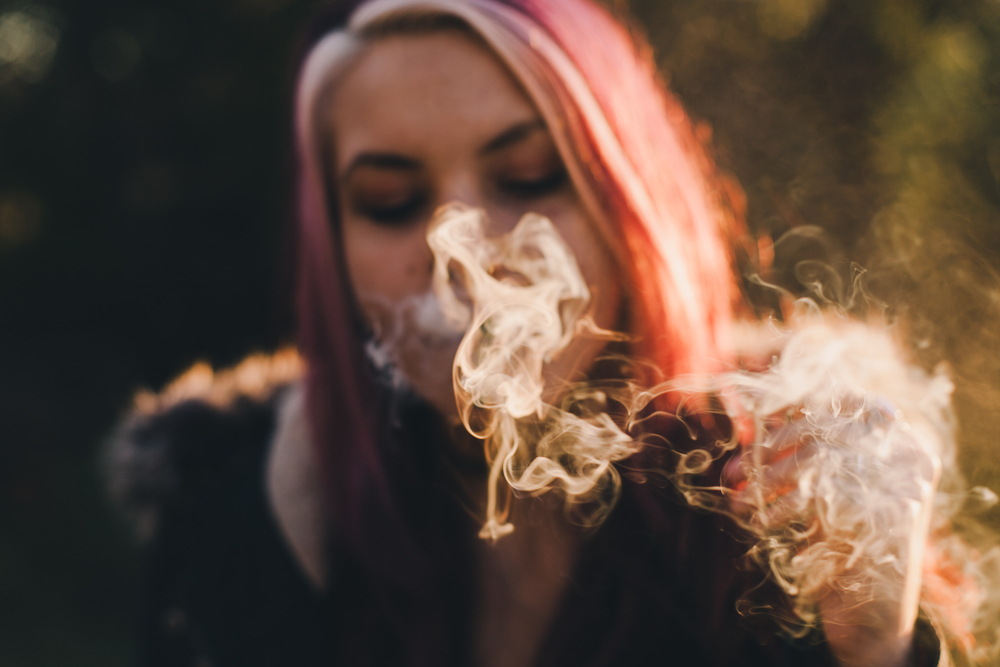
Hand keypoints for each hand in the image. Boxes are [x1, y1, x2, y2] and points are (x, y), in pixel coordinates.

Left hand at [722, 397, 940, 666]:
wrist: (872, 616)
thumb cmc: (842, 542)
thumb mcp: (828, 489)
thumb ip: (808, 449)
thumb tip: (755, 410)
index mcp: (902, 442)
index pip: (850, 399)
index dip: (801, 400)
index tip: (759, 411)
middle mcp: (909, 457)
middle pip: (822, 429)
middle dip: (769, 447)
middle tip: (732, 471)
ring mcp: (905, 484)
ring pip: (814, 459)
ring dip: (766, 480)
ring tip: (736, 501)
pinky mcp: (889, 516)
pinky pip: (818, 496)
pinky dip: (781, 507)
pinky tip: (761, 521)